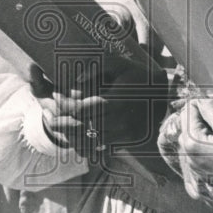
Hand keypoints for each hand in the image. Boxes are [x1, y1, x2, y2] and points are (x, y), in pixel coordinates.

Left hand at [44, 63, 165, 154]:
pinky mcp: (126, 142)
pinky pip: (100, 149)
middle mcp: (122, 120)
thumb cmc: (134, 74)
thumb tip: (77, 82)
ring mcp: (125, 133)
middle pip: (84, 127)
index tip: (57, 96)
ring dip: (72, 135)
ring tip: (61, 125)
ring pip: (91, 141)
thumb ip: (97, 67)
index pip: (84, 108)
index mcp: (119, 99)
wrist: (160, 93)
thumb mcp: (118, 63)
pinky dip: (85, 145)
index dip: (67, 104)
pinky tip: (76, 136)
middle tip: (53, 117)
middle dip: (65, 122)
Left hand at [178, 98, 212, 212]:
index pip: (188, 111)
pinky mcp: (206, 173)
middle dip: (204, 117)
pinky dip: (212, 143)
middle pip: (190, 125)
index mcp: (191, 144)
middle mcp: (189, 157)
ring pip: (197, 137)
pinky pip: (203, 151)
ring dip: (209, 130)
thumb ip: (211, 110)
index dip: (204, 103)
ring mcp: (197, 168)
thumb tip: (200, 100)